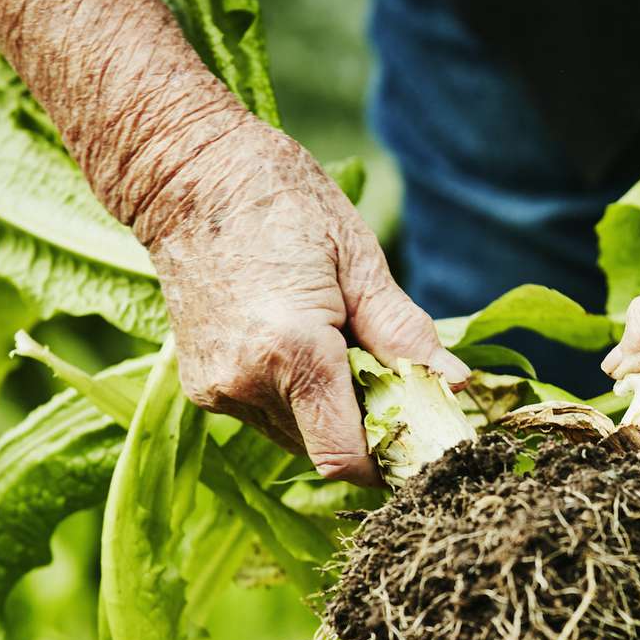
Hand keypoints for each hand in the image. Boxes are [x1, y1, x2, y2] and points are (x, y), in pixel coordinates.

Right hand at [143, 118, 467, 485]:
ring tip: (345, 351)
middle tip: (396, 381)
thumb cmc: (282, 202)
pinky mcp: (202, 387)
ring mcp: (218, 390)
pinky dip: (302, 400)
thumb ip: (404, 334)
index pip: (347, 458)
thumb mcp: (358, 259)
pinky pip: (271, 418)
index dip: (391, 463)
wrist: (184, 175)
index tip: (427, 442)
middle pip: (328, 451)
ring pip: (300, 439)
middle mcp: (246, 383)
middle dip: (371, 429)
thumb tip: (456, 386)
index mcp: (292, 352)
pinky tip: (307, 349)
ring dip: (335, 415)